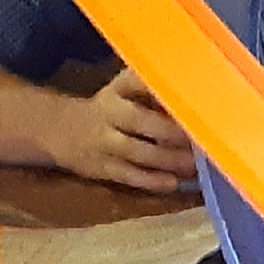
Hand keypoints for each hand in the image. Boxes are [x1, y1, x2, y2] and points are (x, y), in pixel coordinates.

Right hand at [48, 67, 197, 193]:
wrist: (61, 131)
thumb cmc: (111, 111)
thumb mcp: (125, 93)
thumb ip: (155, 94)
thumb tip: (202, 103)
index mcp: (118, 89)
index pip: (136, 80)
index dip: (160, 87)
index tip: (189, 93)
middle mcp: (109, 112)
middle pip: (139, 120)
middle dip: (172, 130)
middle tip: (201, 138)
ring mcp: (104, 142)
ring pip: (138, 152)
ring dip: (169, 159)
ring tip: (195, 165)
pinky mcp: (102, 168)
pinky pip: (129, 176)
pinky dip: (152, 181)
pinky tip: (173, 182)